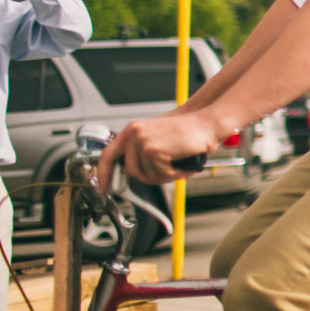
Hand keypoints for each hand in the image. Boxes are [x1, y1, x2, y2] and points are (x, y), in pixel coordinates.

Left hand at [99, 111, 221, 188]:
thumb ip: (140, 150)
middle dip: (149, 178)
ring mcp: (143, 141)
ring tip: (178, 166)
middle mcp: (134, 133)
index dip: (103, 174)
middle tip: (165, 175)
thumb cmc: (187, 130)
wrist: (206, 123)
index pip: (107, 155)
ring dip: (165, 176)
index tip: (103, 187)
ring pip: (147, 175)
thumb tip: (130, 172)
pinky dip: (175, 174)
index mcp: (132, 129)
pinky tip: (184, 165)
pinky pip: (161, 174)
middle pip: (131, 170)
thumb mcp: (156, 136)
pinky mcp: (154, 150)